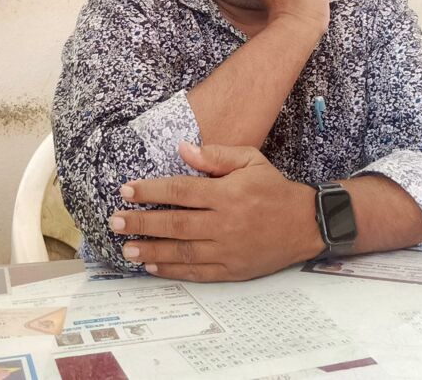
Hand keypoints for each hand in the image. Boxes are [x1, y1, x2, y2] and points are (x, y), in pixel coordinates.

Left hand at [109, 141, 320, 281]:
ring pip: (182, 251)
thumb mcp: (250, 159)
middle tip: (115, 221)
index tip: (127, 190)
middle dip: (142, 222)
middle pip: (175, 222)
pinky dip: (173, 271)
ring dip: (151, 250)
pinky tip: (153, 267)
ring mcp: (228, 249)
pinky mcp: (232, 269)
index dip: (151, 190)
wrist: (306, 223)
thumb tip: (182, 148)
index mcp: (227, 193)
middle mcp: (225, 222)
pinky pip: (197, 272)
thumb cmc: (273, 188)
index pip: (181, 190)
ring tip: (127, 248)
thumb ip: (215, 155)